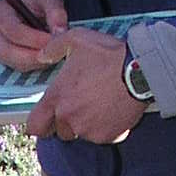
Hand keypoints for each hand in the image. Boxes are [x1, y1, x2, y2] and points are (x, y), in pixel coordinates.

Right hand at [0, 0, 67, 70]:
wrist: (27, 4)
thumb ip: (55, 11)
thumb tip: (61, 32)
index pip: (13, 31)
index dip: (34, 39)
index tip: (53, 41)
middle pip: (9, 52)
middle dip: (34, 56)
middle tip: (55, 53)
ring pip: (14, 63)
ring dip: (36, 62)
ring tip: (54, 52)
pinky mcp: (3, 58)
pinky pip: (19, 67)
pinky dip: (35, 64)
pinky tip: (47, 56)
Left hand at [26, 30, 147, 145]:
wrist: (141, 70)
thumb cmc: (108, 54)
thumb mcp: (76, 39)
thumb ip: (53, 48)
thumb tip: (42, 56)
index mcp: (57, 98)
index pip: (35, 126)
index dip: (38, 123)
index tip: (45, 119)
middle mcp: (70, 119)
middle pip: (59, 132)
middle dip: (65, 122)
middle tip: (78, 106)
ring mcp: (89, 130)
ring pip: (81, 134)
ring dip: (85, 124)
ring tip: (98, 105)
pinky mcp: (108, 136)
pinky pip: (101, 136)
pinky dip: (105, 127)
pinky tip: (112, 110)